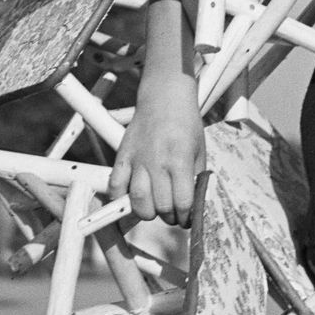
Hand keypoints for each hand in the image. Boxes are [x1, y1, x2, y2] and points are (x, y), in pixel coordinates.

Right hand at [106, 74, 204, 226]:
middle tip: (172, 214)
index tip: (187, 218)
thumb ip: (196, 178)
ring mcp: (138, 160)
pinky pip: (115, 184)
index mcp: (180, 161)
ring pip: (138, 200)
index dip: (187, 216)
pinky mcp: (123, 155)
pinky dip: (119, 197)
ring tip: (154, 209)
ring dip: (147, 212)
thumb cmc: (185, 123)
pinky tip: (130, 199)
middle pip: (161, 206)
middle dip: (169, 216)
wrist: (165, 97)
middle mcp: (158, 162)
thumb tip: (194, 204)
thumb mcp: (200, 151)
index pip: (183, 202)